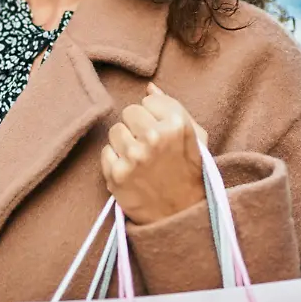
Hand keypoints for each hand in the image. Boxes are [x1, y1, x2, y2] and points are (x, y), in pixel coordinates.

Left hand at [101, 83, 208, 224]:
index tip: (162, 131)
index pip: (148, 100)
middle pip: (129, 112)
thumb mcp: (195, 136)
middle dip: (137, 126)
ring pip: (115, 130)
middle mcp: (155, 137)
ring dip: (124, 143)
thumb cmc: (190, 171)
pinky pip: (106, 152)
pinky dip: (115, 161)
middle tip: (149, 145)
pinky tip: (131, 171)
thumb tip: (149, 87)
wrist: (181, 214)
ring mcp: (134, 156)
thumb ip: (172, 107)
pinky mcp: (117, 174)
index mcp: (177, 124)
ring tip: (140, 158)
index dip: (154, 116)